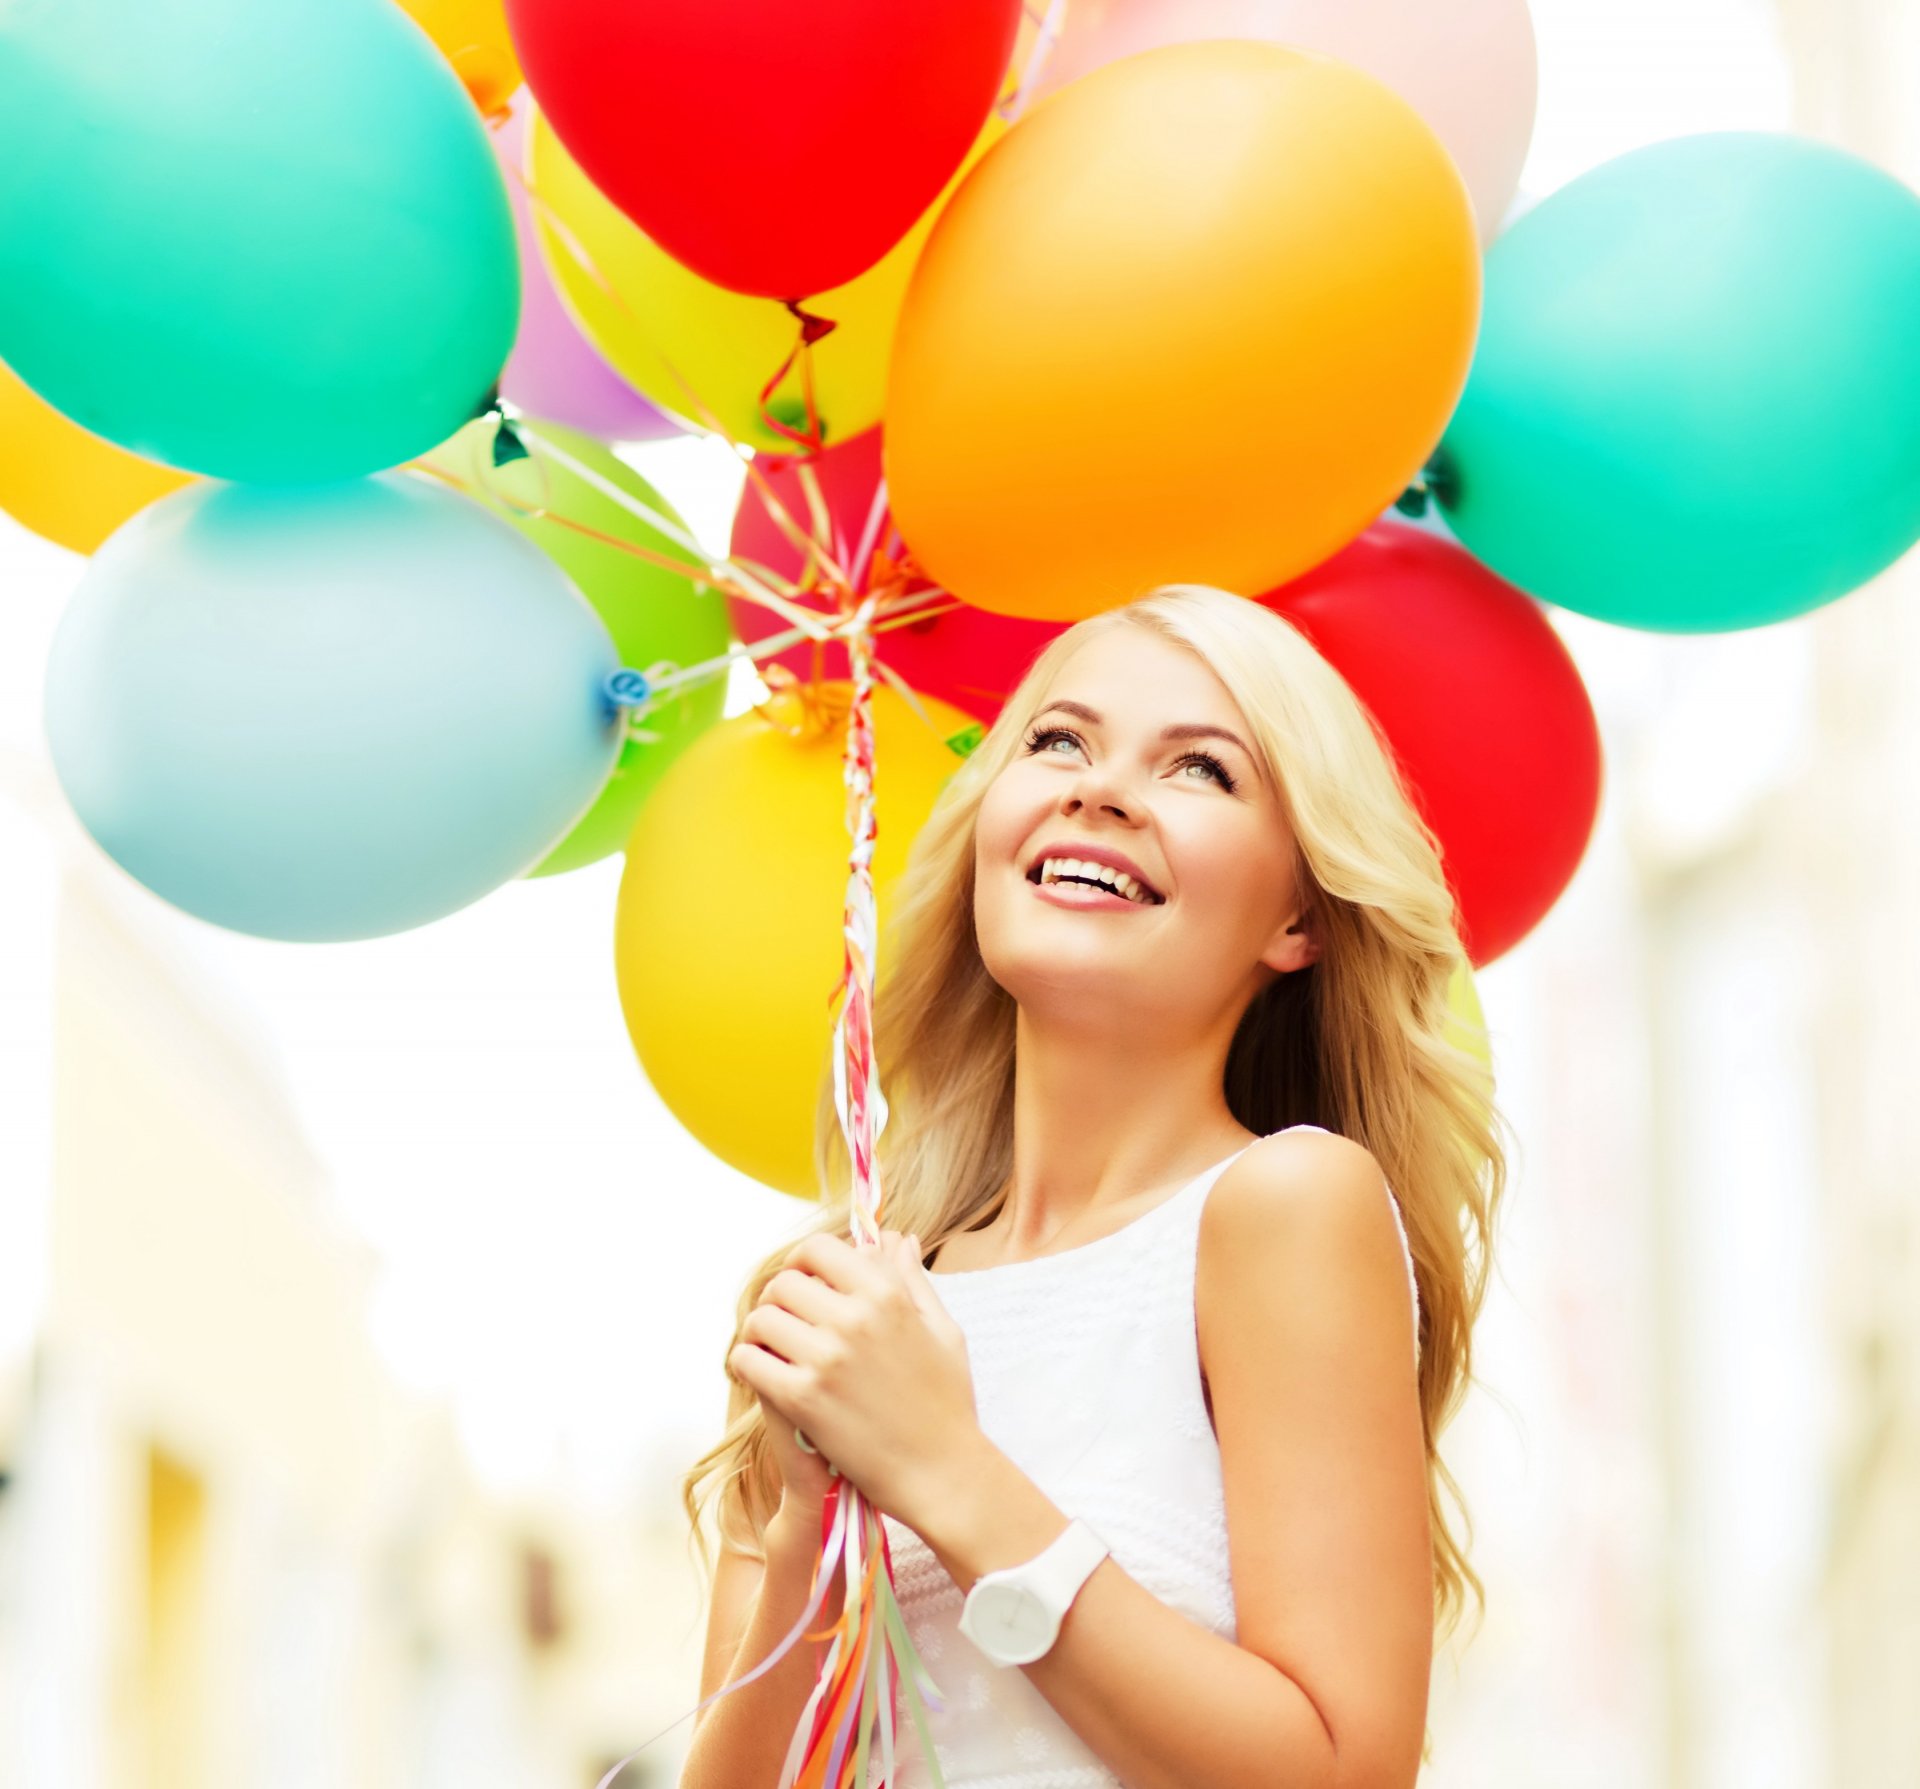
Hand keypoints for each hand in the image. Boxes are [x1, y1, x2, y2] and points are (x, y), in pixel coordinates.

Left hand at [730, 1227, 982, 1532]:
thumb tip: (897, 1239)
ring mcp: (826, 1358)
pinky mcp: (802, 1399)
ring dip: (759, 1330)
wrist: (942, 1473)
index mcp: (887, 1293)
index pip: (819, 1248)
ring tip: (770, 1347)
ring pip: (761, 1319)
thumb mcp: (943, 1330)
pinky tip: (760, 1372)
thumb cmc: (948, 1402)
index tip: (804, 1278)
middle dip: (778, 1297)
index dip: (803, 1260)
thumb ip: (912, 1279)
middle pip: (784, 1282)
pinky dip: (746, 1362)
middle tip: (785, 1319)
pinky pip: (750, 1360)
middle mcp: (854, 1318)